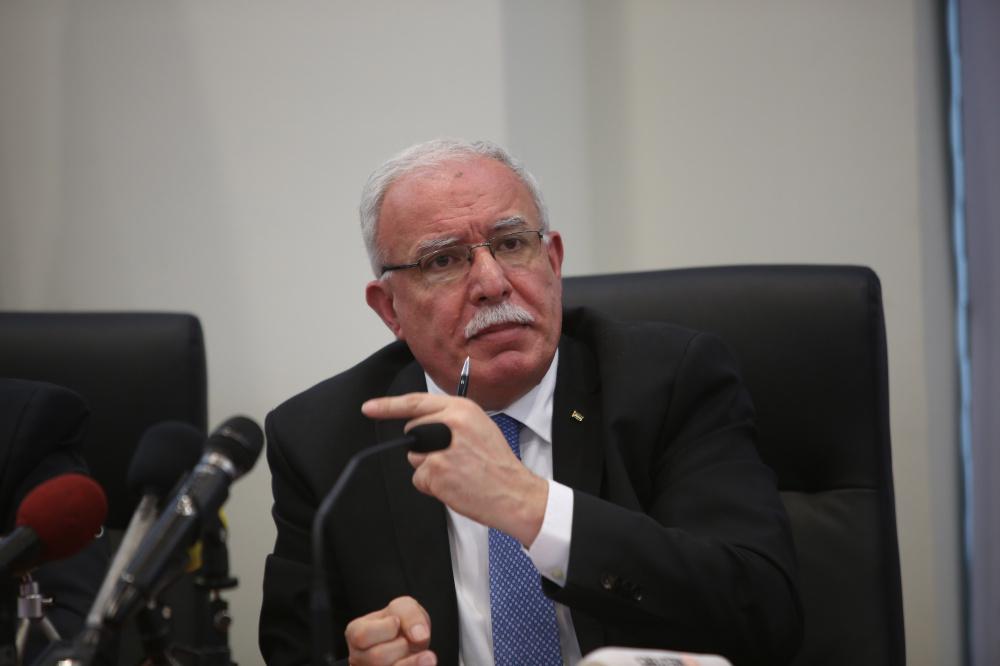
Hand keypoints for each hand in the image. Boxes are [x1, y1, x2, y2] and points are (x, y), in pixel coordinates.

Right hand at [344, 596, 435, 665]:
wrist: (413, 642)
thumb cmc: (402, 623)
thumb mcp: (404, 607)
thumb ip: (410, 614)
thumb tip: (420, 636)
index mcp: (356, 633)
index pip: (362, 635)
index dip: (387, 627)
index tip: (397, 622)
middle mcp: (358, 657)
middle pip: (377, 657)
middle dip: (401, 645)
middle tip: (405, 640)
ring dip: (410, 659)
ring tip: (417, 651)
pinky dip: (417, 665)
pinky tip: (427, 660)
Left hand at [362, 393, 547, 545]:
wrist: (514, 492)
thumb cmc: (497, 463)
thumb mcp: (480, 427)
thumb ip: (452, 420)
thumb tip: (424, 422)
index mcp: (461, 409)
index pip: (416, 402)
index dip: (388, 405)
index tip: (370, 408)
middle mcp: (450, 424)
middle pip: (412, 432)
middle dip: (423, 447)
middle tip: (451, 458)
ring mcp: (441, 448)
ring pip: (414, 457)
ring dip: (429, 468)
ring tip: (457, 472)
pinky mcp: (436, 471)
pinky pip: (419, 479)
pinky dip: (432, 486)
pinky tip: (454, 485)